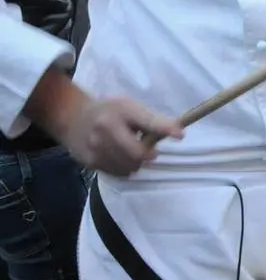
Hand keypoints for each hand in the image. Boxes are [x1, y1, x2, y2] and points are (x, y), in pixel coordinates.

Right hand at [25, 69, 181, 175]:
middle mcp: (106, 128)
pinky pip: (119, 173)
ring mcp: (96, 147)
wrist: (72, 117)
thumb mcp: (129, 106)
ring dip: (136, 162)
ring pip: (130, 167)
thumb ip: (151, 119)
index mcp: (121, 109)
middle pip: (139, 153)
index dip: (165, 128)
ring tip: (128, 150)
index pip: (147, 121)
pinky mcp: (90, 162)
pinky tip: (118, 156)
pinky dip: (124, 168)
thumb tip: (178, 133)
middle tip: (147, 149)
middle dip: (148, 154)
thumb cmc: (109, 110)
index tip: (180, 135)